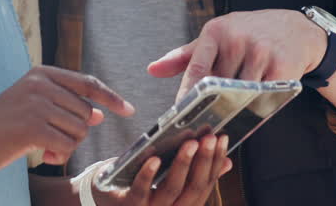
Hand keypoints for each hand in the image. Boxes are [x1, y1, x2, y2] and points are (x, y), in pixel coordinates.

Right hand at [0, 66, 133, 173]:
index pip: (87, 83)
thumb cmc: (4, 125)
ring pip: (80, 130)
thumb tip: (101, 114)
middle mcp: (40, 84)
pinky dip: (60, 155)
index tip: (128, 109)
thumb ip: (66, 105)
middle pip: (86, 112)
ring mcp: (36, 104)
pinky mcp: (33, 127)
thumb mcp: (36, 106)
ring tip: (46, 147)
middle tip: (54, 140)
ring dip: (68, 146)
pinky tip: (44, 155)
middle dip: (77, 132)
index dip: (110, 96)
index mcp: (42, 73)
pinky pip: (67, 145)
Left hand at [96, 134, 230, 205]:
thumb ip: (196, 174)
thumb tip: (227, 162)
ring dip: (182, 164)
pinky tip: (154, 158)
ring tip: (190, 142)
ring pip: (172, 189)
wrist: (108, 200)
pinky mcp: (129, 205)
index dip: (216, 161)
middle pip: (194, 188)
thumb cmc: (144, 186)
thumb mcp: (172, 180)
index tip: (222, 138)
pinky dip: (148, 174)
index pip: (206, 183)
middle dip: (203, 161)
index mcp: (185, 204)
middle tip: (209, 137)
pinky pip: (141, 190)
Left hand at [147, 9, 327, 100]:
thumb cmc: (247, 33)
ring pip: (240, 93)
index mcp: (215, 31)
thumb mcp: (215, 37)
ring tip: (231, 111)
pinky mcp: (282, 67)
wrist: (294, 29)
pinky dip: (257, 104)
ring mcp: (260, 52)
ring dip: (235, 106)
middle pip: (218, 86)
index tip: (179, 113)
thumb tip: (152, 70)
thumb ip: (183, 57)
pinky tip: (254, 104)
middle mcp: (237, 39)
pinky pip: (263, 96)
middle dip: (211, 104)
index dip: (187, 94)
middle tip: (205, 120)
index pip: (196, 68)